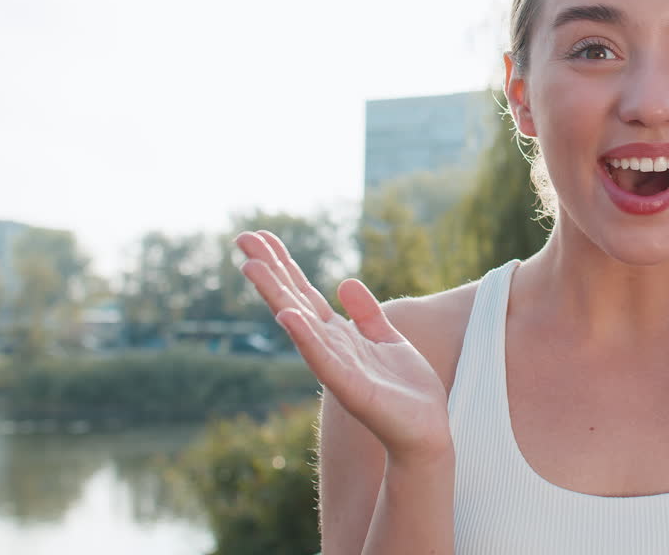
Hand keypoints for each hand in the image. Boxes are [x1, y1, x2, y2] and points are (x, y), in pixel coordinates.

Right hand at [236, 230, 451, 462]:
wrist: (426, 431)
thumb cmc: (406, 390)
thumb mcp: (388, 339)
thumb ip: (367, 314)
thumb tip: (345, 282)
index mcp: (340, 336)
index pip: (306, 293)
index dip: (284, 265)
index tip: (260, 237)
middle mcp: (331, 348)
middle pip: (295, 300)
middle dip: (270, 270)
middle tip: (242, 237)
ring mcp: (338, 367)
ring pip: (301, 324)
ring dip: (277, 295)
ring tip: (252, 266)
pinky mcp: (352, 388)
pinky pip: (324, 360)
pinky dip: (306, 338)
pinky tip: (289, 316)